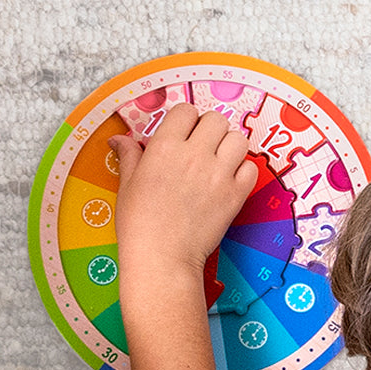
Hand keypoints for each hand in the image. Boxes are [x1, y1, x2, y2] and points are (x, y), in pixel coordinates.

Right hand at [109, 105, 257, 276]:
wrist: (162, 258)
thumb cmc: (140, 225)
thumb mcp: (127, 185)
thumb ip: (129, 156)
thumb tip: (119, 139)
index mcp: (164, 148)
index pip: (185, 111)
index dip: (185, 121)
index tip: (182, 134)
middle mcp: (194, 155)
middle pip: (216, 119)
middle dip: (209, 129)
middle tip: (202, 147)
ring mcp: (218, 174)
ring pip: (238, 138)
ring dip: (229, 146)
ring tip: (218, 162)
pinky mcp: (236, 194)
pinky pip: (251, 167)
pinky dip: (243, 171)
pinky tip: (228, 181)